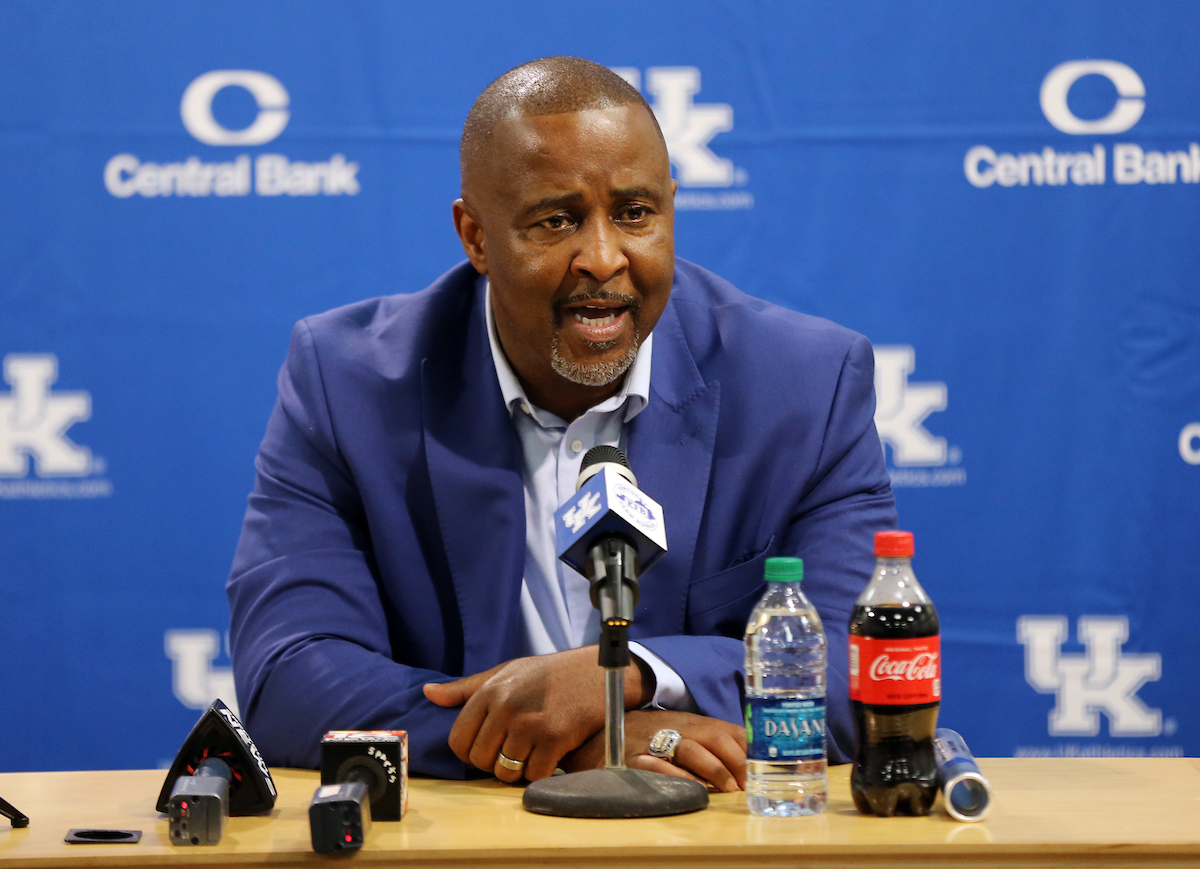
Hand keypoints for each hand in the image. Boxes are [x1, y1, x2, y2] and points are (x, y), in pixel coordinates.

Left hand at [422, 648, 649, 782]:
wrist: (595, 670)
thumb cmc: (547, 674)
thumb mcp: (505, 672)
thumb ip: (465, 688)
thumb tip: (428, 693)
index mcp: (489, 691)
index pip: (459, 740)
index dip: (470, 752)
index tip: (487, 748)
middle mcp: (506, 707)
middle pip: (480, 760)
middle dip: (494, 763)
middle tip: (512, 751)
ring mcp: (530, 724)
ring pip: (506, 772)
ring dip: (518, 770)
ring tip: (530, 752)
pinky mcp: (555, 738)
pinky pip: (535, 774)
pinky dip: (541, 772)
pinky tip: (549, 755)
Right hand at [563, 709, 746, 792]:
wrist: (596, 733)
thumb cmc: (643, 737)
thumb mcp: (676, 732)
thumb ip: (705, 742)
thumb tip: (744, 763)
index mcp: (689, 722)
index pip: (726, 729)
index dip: (747, 748)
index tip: (763, 769)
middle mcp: (673, 727)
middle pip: (713, 736)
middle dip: (736, 761)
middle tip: (748, 785)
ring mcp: (653, 742)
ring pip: (689, 748)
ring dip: (713, 769)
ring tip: (728, 790)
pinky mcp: (632, 758)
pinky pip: (656, 766)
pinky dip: (676, 777)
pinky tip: (692, 789)